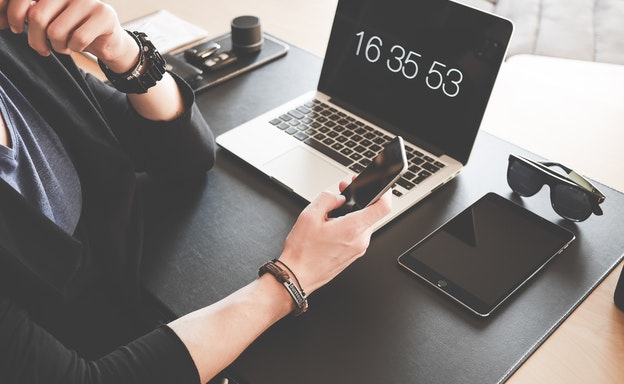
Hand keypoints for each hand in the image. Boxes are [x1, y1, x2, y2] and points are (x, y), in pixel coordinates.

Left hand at [0, 0, 136, 71]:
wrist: (110, 41)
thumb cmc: (75, 31)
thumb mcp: (50, 19)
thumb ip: (33, 14)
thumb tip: (10, 20)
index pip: (24, 1)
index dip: (14, 16)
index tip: (16, 29)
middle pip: (37, 17)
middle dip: (36, 39)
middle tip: (42, 48)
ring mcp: (88, 1)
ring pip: (57, 32)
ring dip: (58, 46)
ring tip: (64, 46)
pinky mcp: (104, 15)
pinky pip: (78, 39)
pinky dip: (75, 49)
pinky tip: (78, 46)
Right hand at [278, 182, 391, 294]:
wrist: (297, 276)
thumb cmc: (302, 252)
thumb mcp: (309, 215)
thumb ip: (327, 198)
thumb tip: (338, 197)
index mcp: (352, 228)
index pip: (383, 207)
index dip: (384, 193)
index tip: (380, 186)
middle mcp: (360, 240)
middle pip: (371, 214)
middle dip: (358, 201)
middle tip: (342, 194)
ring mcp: (358, 250)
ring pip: (363, 224)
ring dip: (351, 215)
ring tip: (330, 215)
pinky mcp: (353, 255)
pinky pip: (357, 235)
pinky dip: (348, 227)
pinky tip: (331, 228)